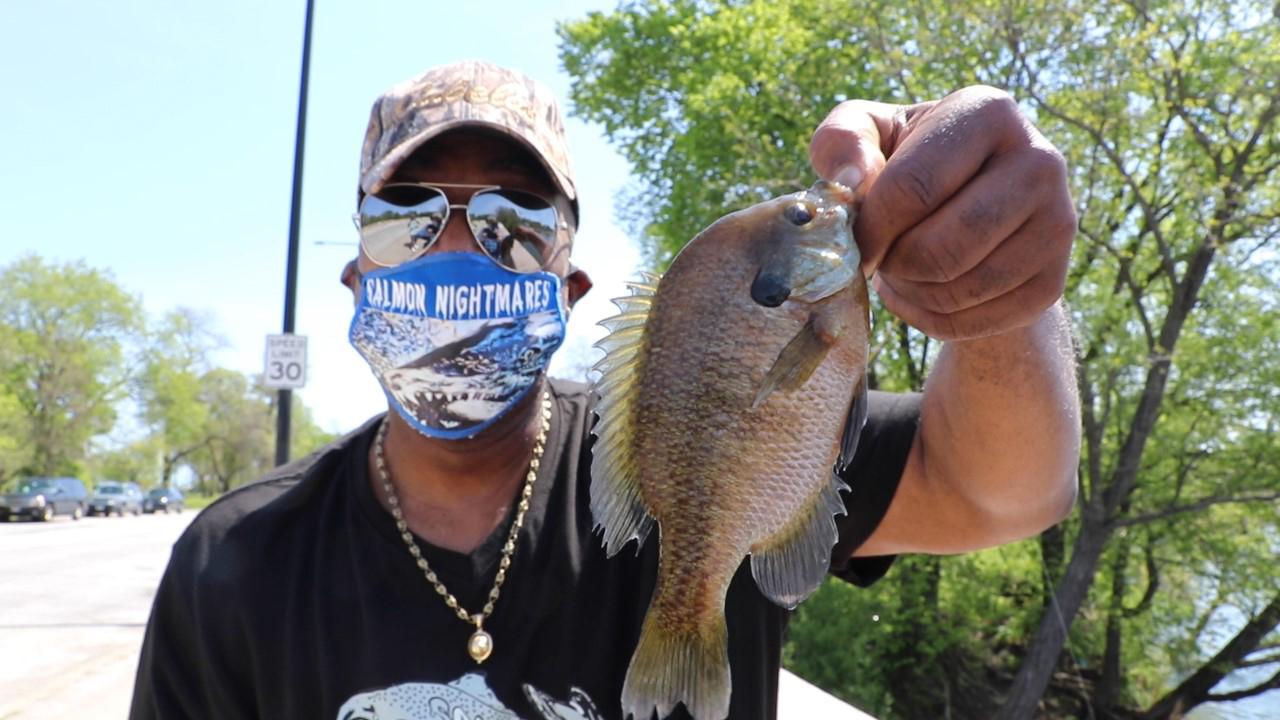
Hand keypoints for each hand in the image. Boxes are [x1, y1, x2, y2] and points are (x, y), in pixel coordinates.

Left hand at [809, 86, 1075, 340]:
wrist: (967, 201)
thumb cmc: (903, 160)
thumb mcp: (865, 134)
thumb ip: (842, 141)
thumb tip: (851, 182)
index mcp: (988, 112)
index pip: (912, 188)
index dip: (870, 228)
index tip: (853, 241)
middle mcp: (1039, 161)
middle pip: (939, 250)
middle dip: (892, 264)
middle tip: (880, 256)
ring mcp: (1057, 223)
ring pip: (957, 291)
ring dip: (910, 292)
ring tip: (901, 268)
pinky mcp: (1052, 280)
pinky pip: (975, 322)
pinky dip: (932, 318)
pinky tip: (924, 291)